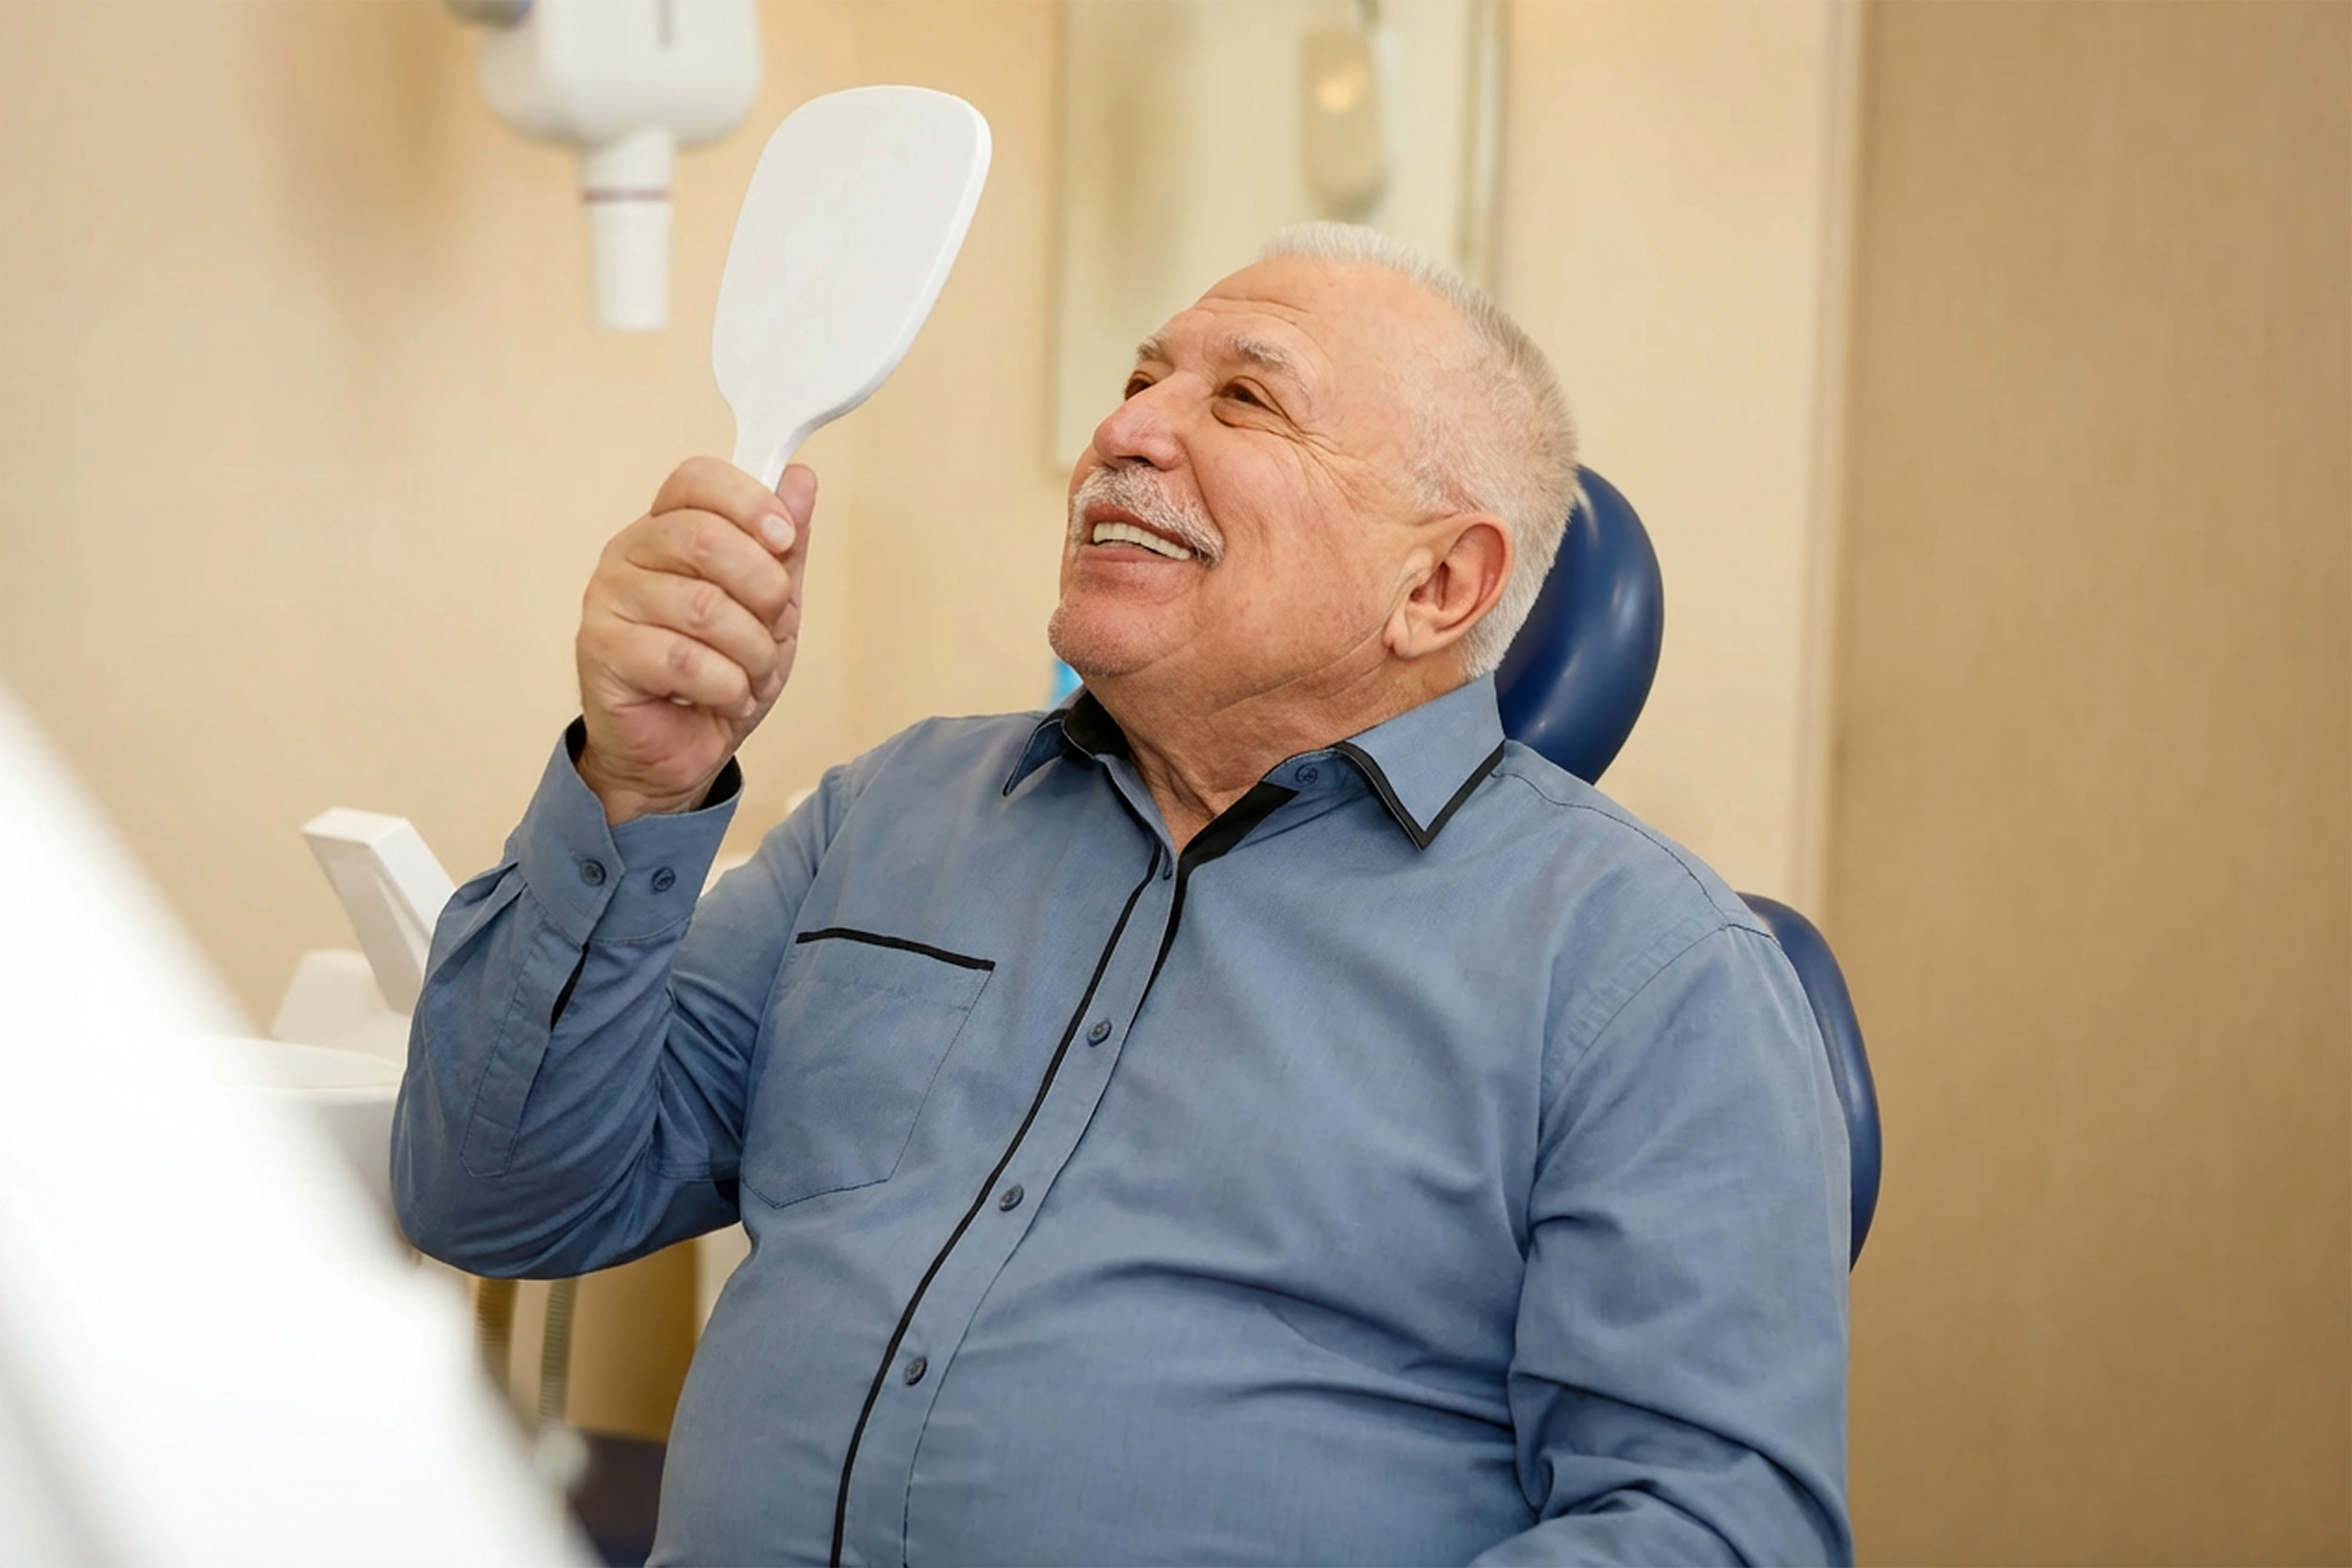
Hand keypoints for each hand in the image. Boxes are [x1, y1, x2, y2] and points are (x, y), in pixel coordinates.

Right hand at [573, 459, 815, 822]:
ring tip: (750, 673)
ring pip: (703, 607)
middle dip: (763, 588)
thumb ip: (783, 545)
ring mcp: (609, 600)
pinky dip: (727, 686)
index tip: (785, 539)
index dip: (750, 503)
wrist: (682, 750)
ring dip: (751, 650)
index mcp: (667, 527)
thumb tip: (800, 480)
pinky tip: (726, 696)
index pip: (698, 479)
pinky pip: (684, 660)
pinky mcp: (602, 651)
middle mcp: (630, 553)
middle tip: (772, 624)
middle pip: (704, 538)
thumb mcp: (771, 606)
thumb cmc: (719, 673)